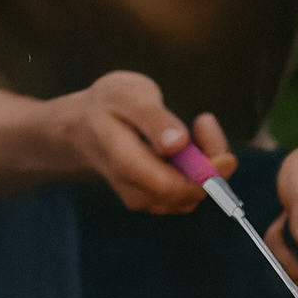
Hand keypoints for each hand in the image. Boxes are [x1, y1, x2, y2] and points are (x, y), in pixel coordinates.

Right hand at [53, 72, 236, 213]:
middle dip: (209, 160)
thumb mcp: (127, 95)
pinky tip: (190, 146)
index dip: (202, 170)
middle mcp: (135, 192)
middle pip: (188, 192)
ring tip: (196, 127)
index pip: (170, 185)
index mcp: (122, 162)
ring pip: (194, 194)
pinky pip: (191, 194)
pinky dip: (201, 172)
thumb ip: (153, 118)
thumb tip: (179, 143)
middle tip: (204, 121)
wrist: (87, 127)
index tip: (209, 131)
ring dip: (207, 164)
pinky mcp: (159, 202)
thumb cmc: (109, 105)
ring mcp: (147, 202)